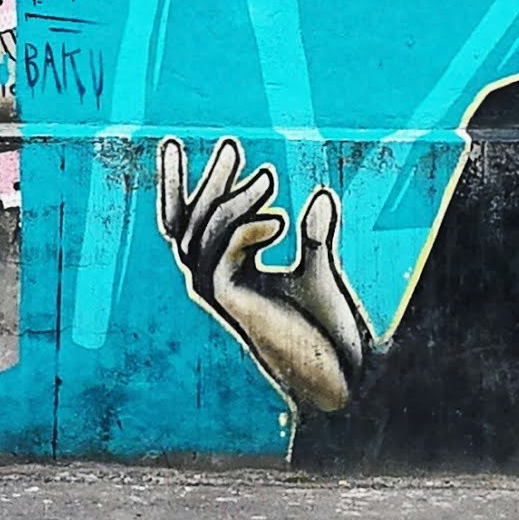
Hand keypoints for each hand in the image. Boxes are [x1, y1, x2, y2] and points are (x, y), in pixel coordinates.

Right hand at [155, 136, 373, 416]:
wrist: (339, 374)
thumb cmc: (327, 334)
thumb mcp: (318, 271)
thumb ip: (314, 235)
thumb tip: (321, 194)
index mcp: (228, 274)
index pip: (193, 223)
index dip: (179, 185)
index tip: (179, 144)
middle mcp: (214, 282)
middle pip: (188, 222)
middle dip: (206, 181)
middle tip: (232, 146)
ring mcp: (218, 293)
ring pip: (204, 232)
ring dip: (233, 199)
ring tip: (270, 177)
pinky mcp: (229, 301)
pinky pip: (224, 251)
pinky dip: (249, 228)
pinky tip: (281, 219)